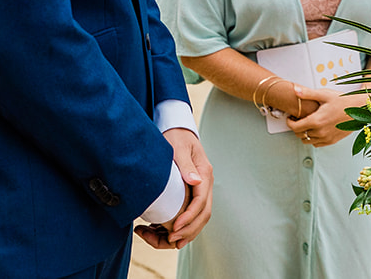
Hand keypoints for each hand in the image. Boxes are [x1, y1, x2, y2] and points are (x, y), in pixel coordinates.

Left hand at [158, 127, 212, 245]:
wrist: (177, 130)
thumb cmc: (176, 137)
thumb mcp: (179, 148)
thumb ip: (186, 164)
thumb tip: (195, 181)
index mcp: (204, 174)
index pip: (201, 202)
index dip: (188, 217)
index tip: (173, 228)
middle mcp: (205, 184)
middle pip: (203, 214)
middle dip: (188, 230)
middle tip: (170, 240)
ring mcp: (200, 190)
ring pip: (199, 218)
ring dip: (186, 232)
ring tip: (167, 241)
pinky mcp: (192, 193)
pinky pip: (191, 214)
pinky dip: (182, 227)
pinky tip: (165, 233)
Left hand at [285, 85, 350, 146]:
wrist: (360, 109)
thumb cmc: (343, 100)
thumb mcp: (324, 94)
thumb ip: (308, 93)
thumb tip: (295, 90)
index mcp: (316, 121)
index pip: (295, 128)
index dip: (289, 123)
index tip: (290, 118)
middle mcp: (320, 132)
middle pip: (300, 135)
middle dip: (296, 127)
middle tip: (297, 119)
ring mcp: (326, 138)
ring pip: (307, 141)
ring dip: (304, 134)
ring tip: (307, 124)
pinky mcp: (332, 141)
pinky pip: (317, 144)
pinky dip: (313, 139)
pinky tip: (316, 130)